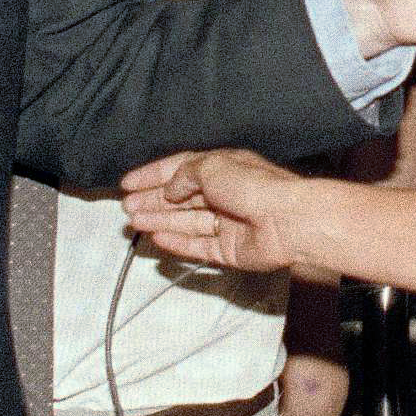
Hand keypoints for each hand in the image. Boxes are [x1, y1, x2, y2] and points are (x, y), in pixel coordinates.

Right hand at [122, 147, 314, 273]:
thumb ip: (184, 175)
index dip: (153, 175)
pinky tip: (157, 238)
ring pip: (185, 222)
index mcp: (222, 167)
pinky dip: (177, 242)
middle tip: (127, 206)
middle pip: (180, 198)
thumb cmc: (255, 185)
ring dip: (159, 220)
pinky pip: (198, 246)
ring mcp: (227, 223)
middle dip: (152, 200)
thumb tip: (171, 188)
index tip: (128, 183)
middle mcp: (224, 194)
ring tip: (134, 221)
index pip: (180, 168)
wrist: (288, 219)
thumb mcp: (211, 166)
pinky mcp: (229, 249)